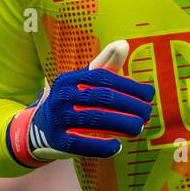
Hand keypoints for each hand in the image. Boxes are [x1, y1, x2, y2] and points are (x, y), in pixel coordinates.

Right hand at [7, 40, 154, 165]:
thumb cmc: (73, 101)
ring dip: (121, 124)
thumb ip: (106, 63)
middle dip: (129, 105)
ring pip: (94, 119)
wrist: (41, 127)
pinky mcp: (57, 140)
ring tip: (138, 128)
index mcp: (70, 78)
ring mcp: (58, 118)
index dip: (129, 85)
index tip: (149, 94)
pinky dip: (100, 145)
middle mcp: (62, 96)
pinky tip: (117, 147)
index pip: (104, 78)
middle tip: (147, 113)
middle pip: (101, 98)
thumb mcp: (85, 81)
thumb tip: (124, 43)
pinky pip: (80, 143)